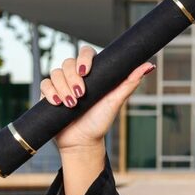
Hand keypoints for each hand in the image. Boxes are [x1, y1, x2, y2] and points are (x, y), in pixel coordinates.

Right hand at [40, 44, 155, 152]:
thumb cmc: (100, 121)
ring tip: (72, 105)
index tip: (86, 72)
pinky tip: (57, 103)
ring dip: (63, 89)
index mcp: (93, 73)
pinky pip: (44, 84)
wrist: (82, 142)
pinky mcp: (49, 94)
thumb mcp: (116, 101)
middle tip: (81, 95)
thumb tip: (149, 65)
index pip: (85, 52)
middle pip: (68, 63)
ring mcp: (61, 84)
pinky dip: (50, 92)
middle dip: (73, 79)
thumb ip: (130, 82)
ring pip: (55, 73)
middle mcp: (76, 76)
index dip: (84, 58)